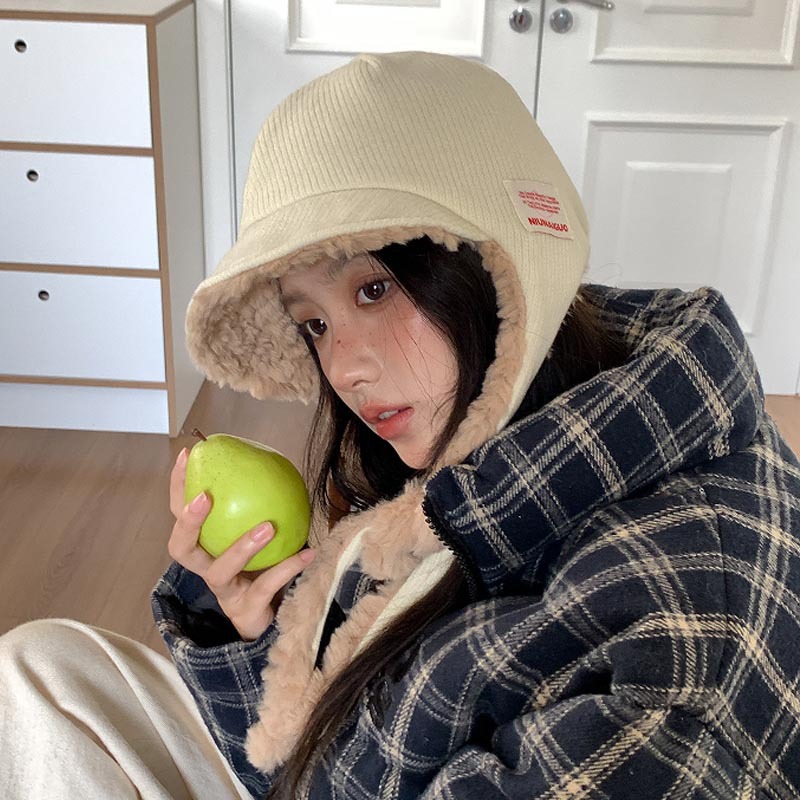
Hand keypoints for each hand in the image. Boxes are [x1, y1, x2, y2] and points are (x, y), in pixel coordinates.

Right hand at [168, 447, 315, 640]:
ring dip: (242, 546)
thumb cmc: (262, 569)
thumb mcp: (259, 536)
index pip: (180, 514)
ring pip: (221, 570)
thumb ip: (260, 507)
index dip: (177, 486)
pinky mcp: (246, 611)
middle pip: (182, 549)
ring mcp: (224, 593)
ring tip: (268, 526)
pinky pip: (266, 586)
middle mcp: (206, 569)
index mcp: (204, 547)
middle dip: (188, 523)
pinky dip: (288, 567)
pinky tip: (308, 552)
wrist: (271, 620)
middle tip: (206, 497)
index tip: (188, 456)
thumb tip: (277, 464)